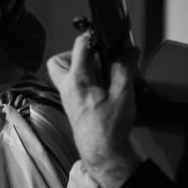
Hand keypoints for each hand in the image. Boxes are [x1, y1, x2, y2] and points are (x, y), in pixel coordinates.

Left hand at [47, 31, 141, 187]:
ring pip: (63, 72)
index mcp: (77, 80)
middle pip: (59, 60)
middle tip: (97, 58)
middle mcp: (67, 87)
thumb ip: (124, 68)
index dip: (93, 36)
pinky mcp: (71, 104)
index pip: (79, 46)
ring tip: (100, 72)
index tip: (105, 36)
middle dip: (77, 53)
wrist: (102, 151)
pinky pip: (72, 84)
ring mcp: (66, 96)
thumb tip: (129, 51)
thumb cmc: (109, 127)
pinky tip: (101, 86)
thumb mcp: (123, 93)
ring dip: (79, 67)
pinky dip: (84, 79)